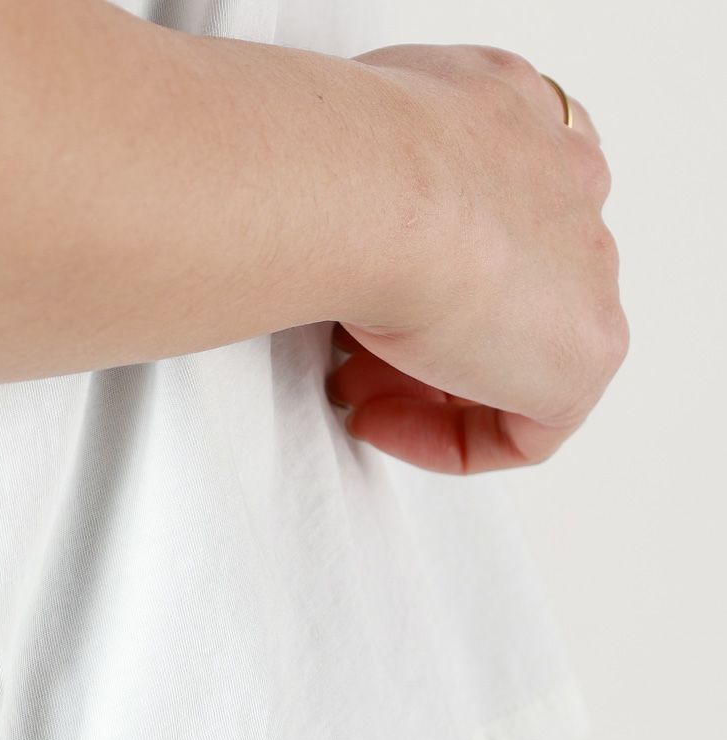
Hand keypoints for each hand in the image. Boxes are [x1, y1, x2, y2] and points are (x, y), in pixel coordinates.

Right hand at [326, 44, 627, 472]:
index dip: (423, 260)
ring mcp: (590, 265)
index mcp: (518, 113)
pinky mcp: (590, 350)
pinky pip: (531, 425)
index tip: (358, 291)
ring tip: (348, 392)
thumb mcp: (340, 136)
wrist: (366, 187)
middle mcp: (567, 180)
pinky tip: (379, 422)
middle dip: (421, 334)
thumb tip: (335, 223)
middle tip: (342, 357)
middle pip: (502, 284)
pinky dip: (450, 439)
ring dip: (425, 384)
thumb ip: (369, 176)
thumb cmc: (334, 158)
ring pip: (515, 351)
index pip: (493, 199)